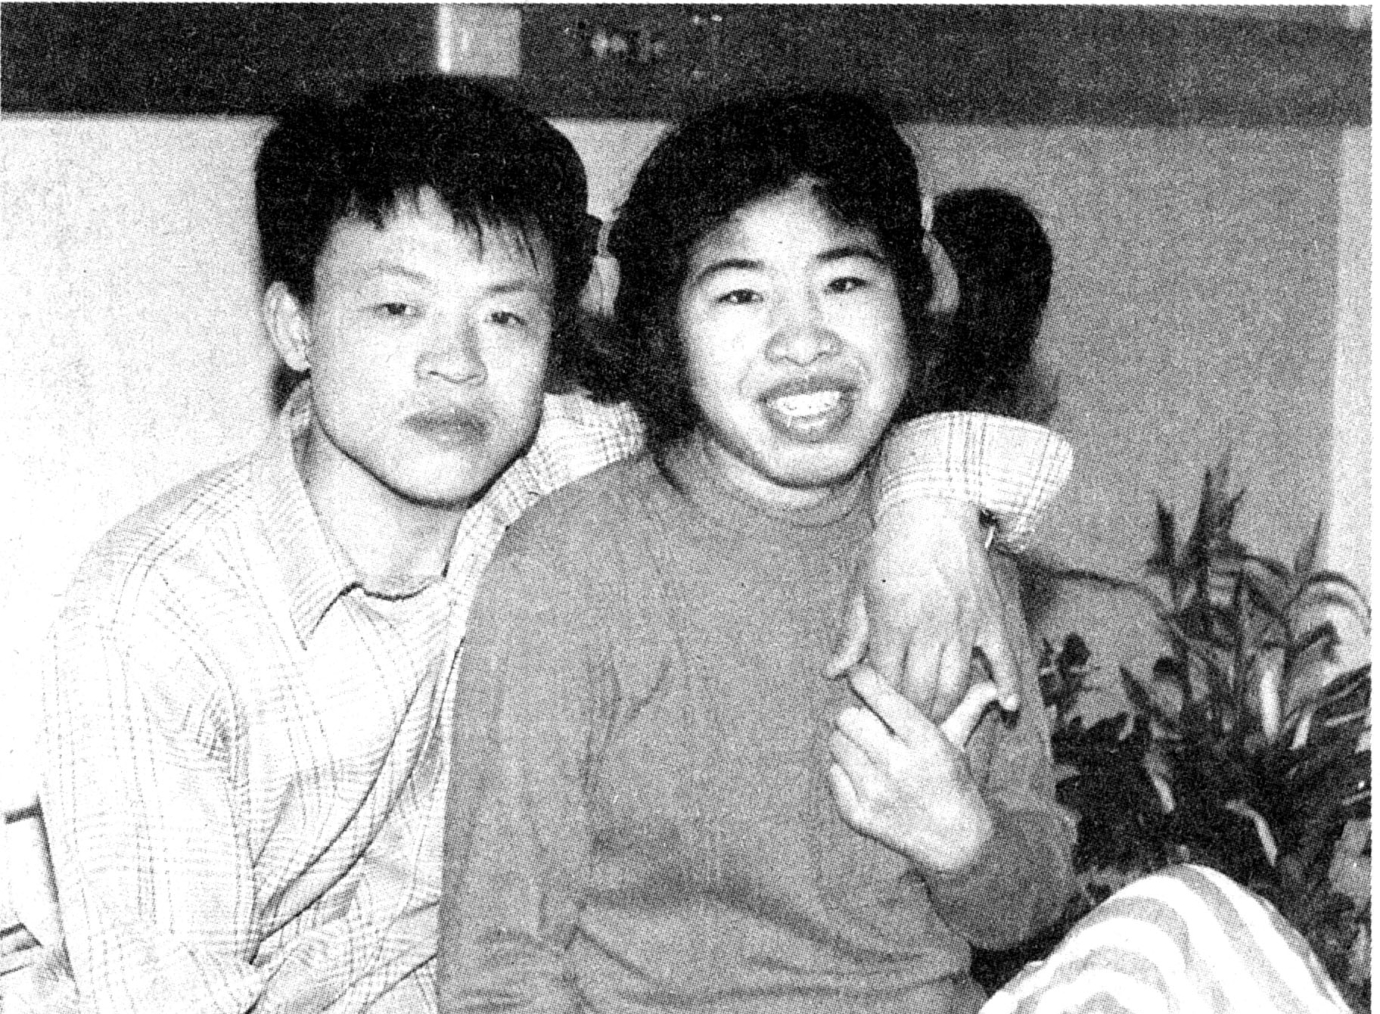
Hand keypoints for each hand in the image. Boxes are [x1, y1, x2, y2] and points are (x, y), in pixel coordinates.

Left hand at [828, 498, 1018, 719]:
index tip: (874, 709)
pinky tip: (1006, 707)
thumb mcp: (860, 587)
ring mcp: (965, 625)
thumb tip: (833, 672)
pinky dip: (1007, 685)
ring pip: (957, 684)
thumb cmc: (890, 548)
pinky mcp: (991, 618)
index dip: (879, 701)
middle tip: (902, 724)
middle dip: (910, 714)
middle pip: (922, 692)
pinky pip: (1004, 658)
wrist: (933, 510)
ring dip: (945, 708)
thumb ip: (850, 634)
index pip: (886, 681)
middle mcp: (932, 628)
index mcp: (894, 622)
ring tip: (934, 719)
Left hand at [828, 666, 995, 872]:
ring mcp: (876, 794)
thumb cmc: (953, 783)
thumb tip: (992, 684)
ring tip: (867, 750)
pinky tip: (864, 776)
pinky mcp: (859, 816)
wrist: (955, 844)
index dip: (864, 678)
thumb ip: (968, 707)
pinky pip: (833, 773)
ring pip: (836, 743)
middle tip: (869, 725)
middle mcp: (898, 766)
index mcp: (925, 743)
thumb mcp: (959, 743)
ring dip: (849, 743)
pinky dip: (844, 772)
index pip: (880, 696)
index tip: (860, 674)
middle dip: (856, 716)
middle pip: (847, 717)